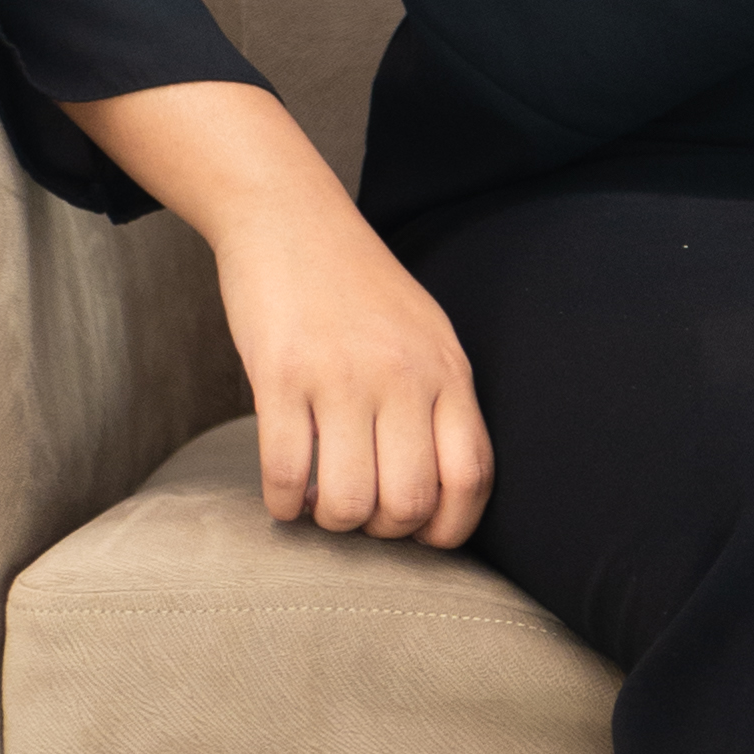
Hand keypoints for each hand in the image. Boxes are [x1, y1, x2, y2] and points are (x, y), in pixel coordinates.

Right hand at [57, 77, 492, 542]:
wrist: (290, 217)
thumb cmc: (359, 288)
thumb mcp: (427, 335)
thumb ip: (441, 402)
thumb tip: (443, 494)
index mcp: (448, 369)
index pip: (472, 476)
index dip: (450, 528)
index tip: (423, 536)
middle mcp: (403, 376)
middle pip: (408, 502)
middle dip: (382, 530)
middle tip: (362, 513)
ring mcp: (341, 375)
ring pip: (348, 501)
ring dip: (332, 521)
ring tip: (322, 503)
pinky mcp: (281, 374)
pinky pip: (287, 473)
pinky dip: (285, 503)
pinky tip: (285, 494)